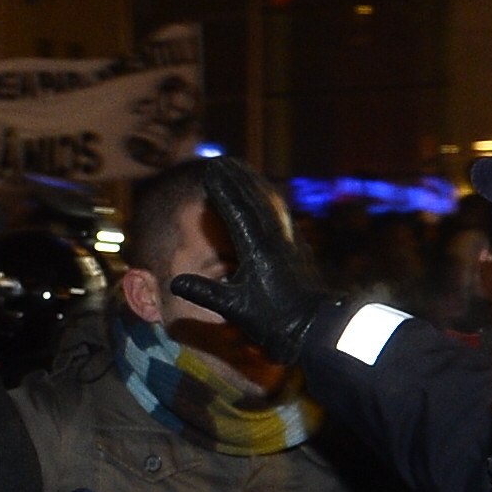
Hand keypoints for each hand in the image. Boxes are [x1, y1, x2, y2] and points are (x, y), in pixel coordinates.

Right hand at [166, 158, 327, 359]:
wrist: (316, 329)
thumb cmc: (275, 322)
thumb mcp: (235, 309)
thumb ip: (205, 293)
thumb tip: (174, 284)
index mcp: (258, 251)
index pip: (237, 212)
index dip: (222, 190)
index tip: (210, 171)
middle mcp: (276, 239)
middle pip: (254, 200)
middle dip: (236, 179)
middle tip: (220, 162)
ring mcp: (290, 241)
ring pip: (270, 203)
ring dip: (253, 184)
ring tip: (240, 169)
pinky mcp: (298, 247)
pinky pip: (280, 214)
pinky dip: (269, 199)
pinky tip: (265, 195)